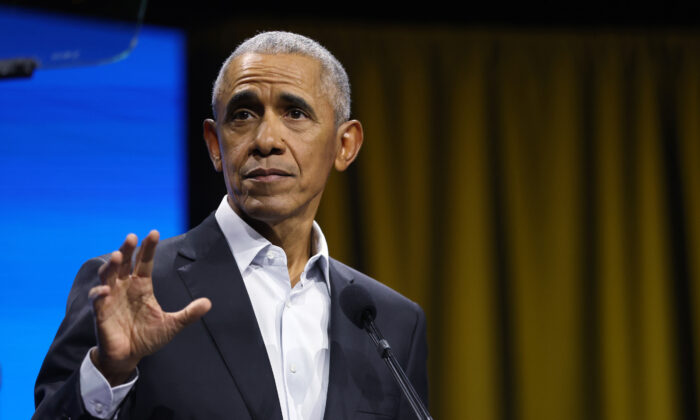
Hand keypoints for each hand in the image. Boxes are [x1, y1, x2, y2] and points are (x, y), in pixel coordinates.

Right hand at [88, 231, 211, 385]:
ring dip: (111, 265)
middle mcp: (125, 287)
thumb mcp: (171, 325)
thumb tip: (208, 303)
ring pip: (107, 275)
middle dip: (127, 249)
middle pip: (124, 263)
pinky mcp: (100, 312)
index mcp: (141, 286)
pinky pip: (97, 300)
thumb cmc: (147, 337)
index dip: (148, 248)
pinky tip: (104, 290)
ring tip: (116, 255)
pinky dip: (99, 293)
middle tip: (131, 237)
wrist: (129, 356)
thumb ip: (188, 314)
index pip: (144, 262)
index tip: (153, 232)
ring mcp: (111, 298)